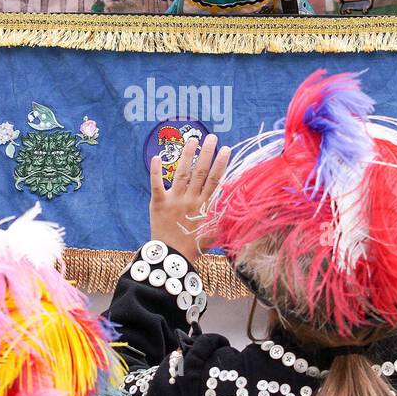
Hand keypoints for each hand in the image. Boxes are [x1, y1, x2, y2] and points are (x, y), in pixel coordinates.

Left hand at [149, 135, 229, 264]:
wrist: (172, 258)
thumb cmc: (195, 245)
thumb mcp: (215, 232)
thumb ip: (225, 217)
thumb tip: (240, 205)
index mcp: (205, 206)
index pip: (215, 180)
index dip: (221, 164)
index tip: (226, 149)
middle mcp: (191, 200)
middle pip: (201, 172)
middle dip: (207, 153)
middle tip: (212, 137)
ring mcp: (174, 200)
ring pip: (182, 173)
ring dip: (188, 155)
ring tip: (193, 139)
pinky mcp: (158, 203)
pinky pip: (156, 184)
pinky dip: (155, 171)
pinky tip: (156, 156)